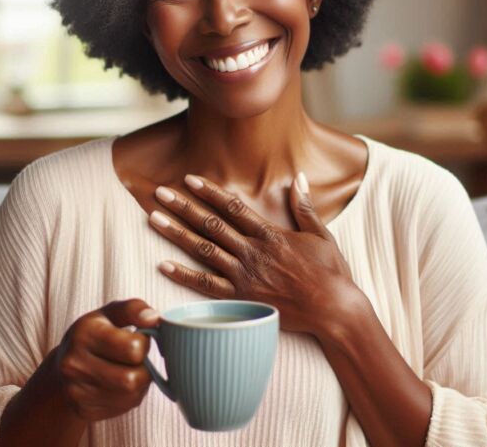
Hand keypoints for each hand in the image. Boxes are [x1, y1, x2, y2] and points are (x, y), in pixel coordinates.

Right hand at [51, 298, 159, 421]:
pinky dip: (129, 397)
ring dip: (139, 384)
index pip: (133, 348)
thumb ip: (134, 309)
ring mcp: (76, 390)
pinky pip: (124, 408)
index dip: (144, 343)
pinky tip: (119, 384)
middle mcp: (74, 364)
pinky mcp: (82, 409)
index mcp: (83, 333)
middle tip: (136, 359)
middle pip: (132, 379)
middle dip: (143, 369)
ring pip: (131, 396)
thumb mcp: (112, 312)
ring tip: (129, 370)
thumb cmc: (96, 333)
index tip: (137, 338)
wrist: (64, 364)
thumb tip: (153, 318)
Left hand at [147, 172, 360, 336]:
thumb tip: (299, 177)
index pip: (233, 206)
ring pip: (203, 250)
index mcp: (270, 234)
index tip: (189, 179)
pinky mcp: (241, 298)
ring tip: (154, 219)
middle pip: (211, 224)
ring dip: (176, 233)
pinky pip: (206, 286)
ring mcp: (245, 276)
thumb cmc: (330, 273)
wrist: (333, 309)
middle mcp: (253, 252)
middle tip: (160, 193)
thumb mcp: (321, 235)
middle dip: (183, 206)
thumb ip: (305, 206)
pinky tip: (163, 265)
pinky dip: (183, 275)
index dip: (209, 192)